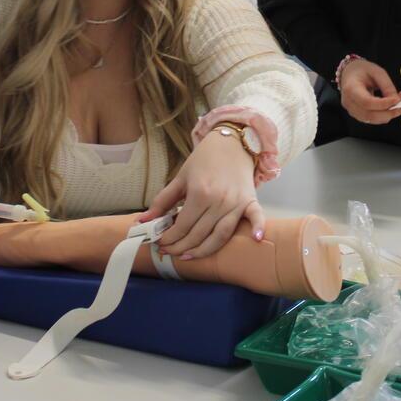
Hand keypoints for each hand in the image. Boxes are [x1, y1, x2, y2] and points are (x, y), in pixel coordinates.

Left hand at [137, 129, 263, 259]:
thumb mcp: (180, 177)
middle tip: (169, 252)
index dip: (169, 238)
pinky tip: (255, 240)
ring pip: (221, 235)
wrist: (230, 143)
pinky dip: (257, 228)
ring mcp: (236, 202)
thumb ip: (162, 201)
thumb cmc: (204, 160)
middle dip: (180, 247)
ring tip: (189, 256)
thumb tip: (143, 221)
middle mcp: (219, 200)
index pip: (182, 225)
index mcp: (200, 193)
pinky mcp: (250, 201)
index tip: (160, 243)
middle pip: (198, 234)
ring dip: (204, 250)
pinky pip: (256, 217)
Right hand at [339, 57, 400, 124]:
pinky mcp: (358, 115)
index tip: (398, 100)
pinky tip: (393, 107)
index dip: (383, 104)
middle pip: (371, 115)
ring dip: (389, 114)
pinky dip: (385, 115)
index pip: (367, 102)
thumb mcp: (377, 72)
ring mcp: (352, 111)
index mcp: (351, 89)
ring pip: (373, 120)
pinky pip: (373, 119)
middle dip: (390, 112)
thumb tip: (397, 100)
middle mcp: (349, 103)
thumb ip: (387, 86)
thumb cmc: (361, 71)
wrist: (350, 73)